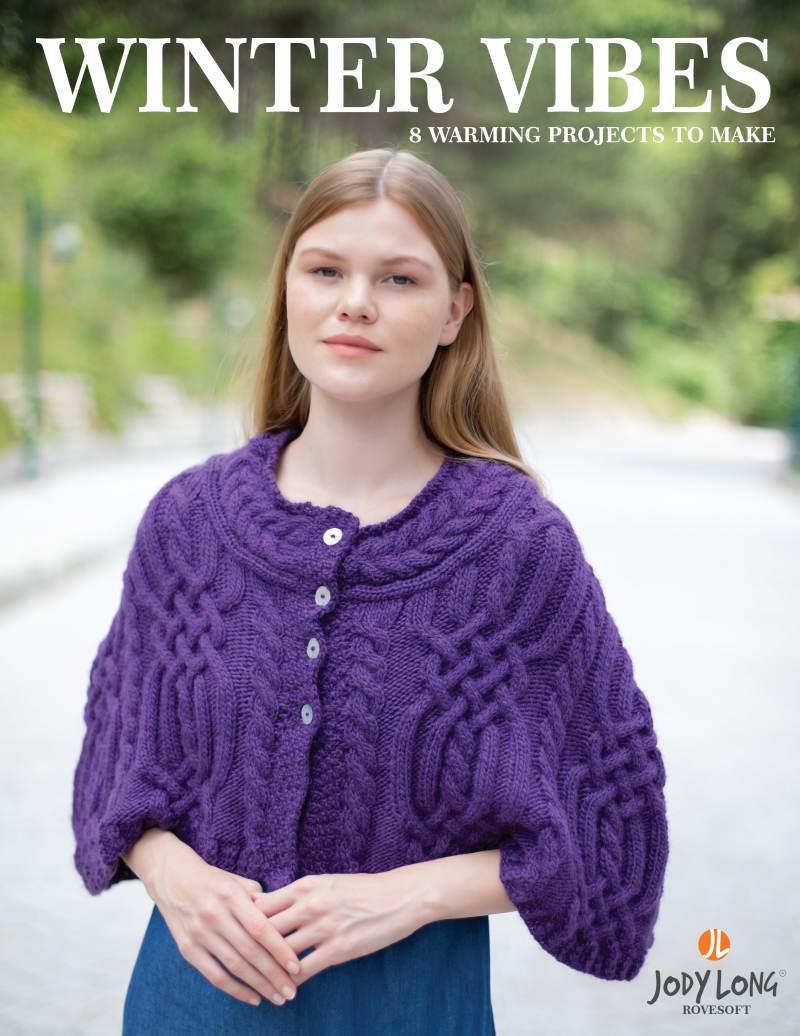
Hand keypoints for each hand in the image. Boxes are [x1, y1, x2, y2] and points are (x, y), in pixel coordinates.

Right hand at [147, 838, 302, 1006]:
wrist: (172, 877)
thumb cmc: (214, 880)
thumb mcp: (237, 881)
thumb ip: (260, 900)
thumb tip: (284, 921)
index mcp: (230, 895)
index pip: (259, 927)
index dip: (279, 949)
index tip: (296, 966)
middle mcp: (214, 914)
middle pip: (249, 951)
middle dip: (273, 974)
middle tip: (292, 991)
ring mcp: (199, 933)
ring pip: (234, 966)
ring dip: (259, 985)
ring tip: (278, 997)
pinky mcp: (187, 949)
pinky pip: (214, 975)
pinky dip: (235, 990)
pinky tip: (254, 998)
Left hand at [249, 870, 427, 986]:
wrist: (399, 896)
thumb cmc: (362, 889)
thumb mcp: (326, 882)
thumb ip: (299, 894)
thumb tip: (271, 905)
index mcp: (305, 886)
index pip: (262, 905)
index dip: (245, 922)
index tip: (235, 935)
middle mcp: (310, 905)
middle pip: (265, 930)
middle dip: (249, 948)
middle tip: (237, 965)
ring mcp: (324, 927)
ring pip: (282, 953)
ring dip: (268, 971)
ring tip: (258, 984)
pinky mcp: (339, 949)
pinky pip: (306, 970)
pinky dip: (292, 982)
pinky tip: (286, 990)